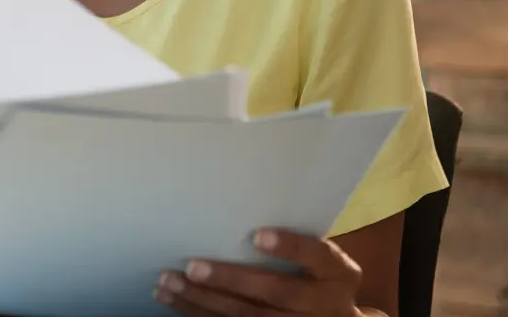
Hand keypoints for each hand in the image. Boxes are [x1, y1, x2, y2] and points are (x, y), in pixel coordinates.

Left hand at [155, 229, 362, 316]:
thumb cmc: (317, 273)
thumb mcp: (322, 258)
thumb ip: (294, 239)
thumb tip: (231, 202)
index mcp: (338, 274)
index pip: (318, 256)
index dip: (290, 247)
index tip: (259, 235)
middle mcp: (323, 304)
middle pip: (276, 293)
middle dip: (231, 280)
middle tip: (193, 266)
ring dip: (203, 301)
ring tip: (170, 282)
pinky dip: (198, 314)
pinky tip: (174, 300)